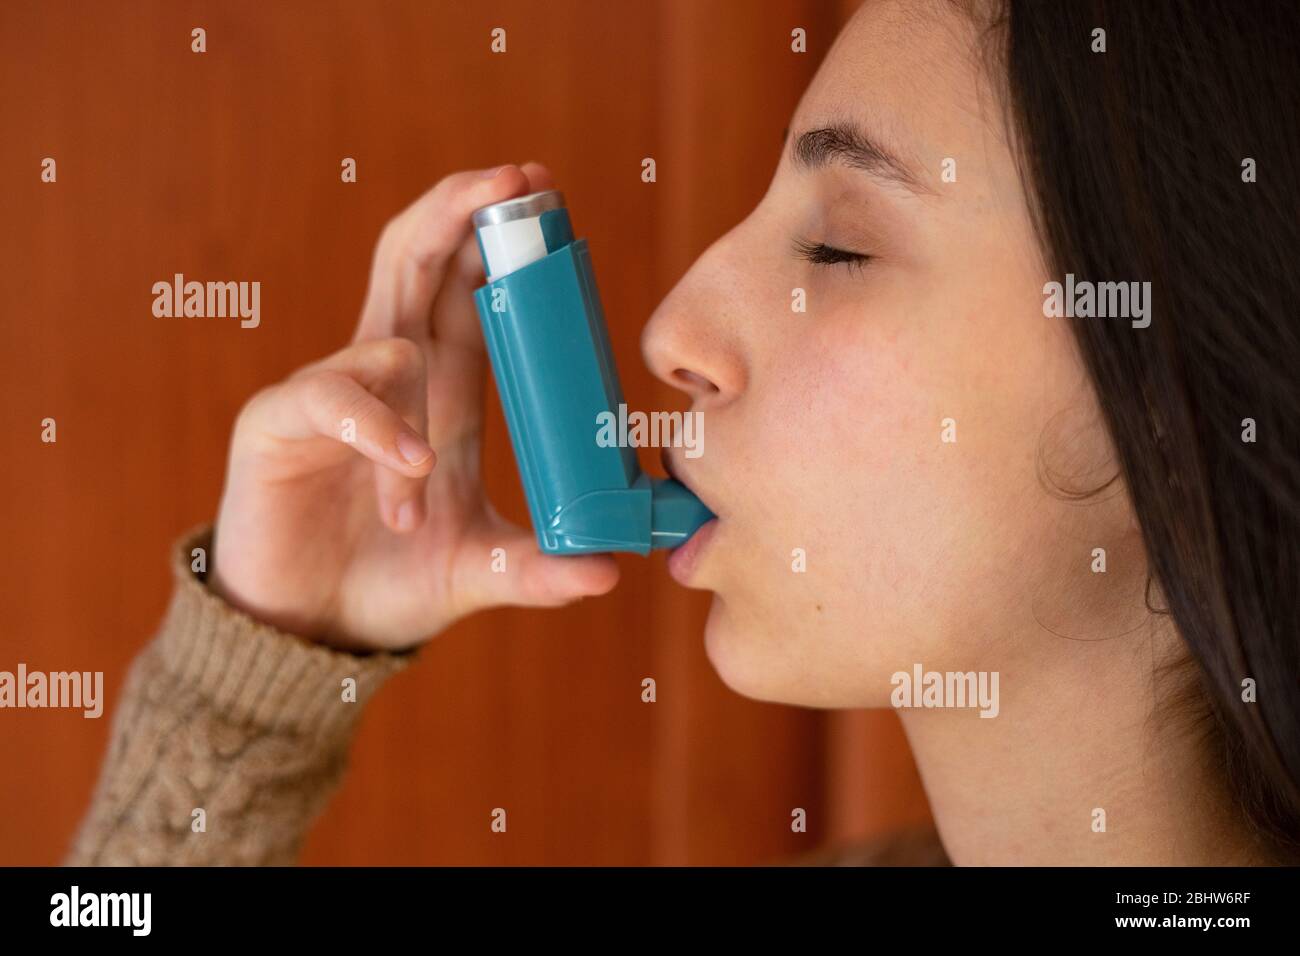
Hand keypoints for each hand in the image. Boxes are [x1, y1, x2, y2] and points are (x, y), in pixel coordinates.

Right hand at [209, 163, 618, 650]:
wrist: (309, 631)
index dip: (500, 236)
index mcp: (442, 388)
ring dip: (423, 379)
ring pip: (383, 328)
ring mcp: (331, 391)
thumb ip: (538, 569)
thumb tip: (610, 574)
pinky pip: (330, 396)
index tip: (547, 197)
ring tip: (433, 474)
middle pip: (419, 259)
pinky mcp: (279, 424)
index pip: (470, 285)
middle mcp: (388, 374)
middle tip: (516, 180)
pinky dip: (376, 424)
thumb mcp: (478, 570)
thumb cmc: (392, 582)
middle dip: (461, 210)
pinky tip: (410, 467)